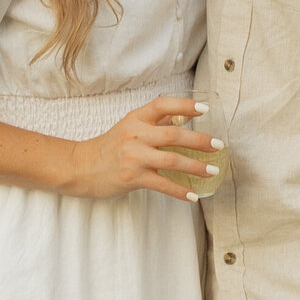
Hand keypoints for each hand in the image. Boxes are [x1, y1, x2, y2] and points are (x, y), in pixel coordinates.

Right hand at [64, 96, 223, 200]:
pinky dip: (179, 190)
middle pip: (174, 134)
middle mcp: (136, 134)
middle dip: (200, 141)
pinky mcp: (133, 178)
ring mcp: (134, 157)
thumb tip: (184, 117)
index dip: (185, 105)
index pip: (163, 105)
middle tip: (219, 146)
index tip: (205, 109)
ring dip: (196, 166)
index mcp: (136, 118)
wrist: (81, 167)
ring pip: (172, 159)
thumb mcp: (130, 128)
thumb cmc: (109, 148)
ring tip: (212, 171)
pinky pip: (162, 184)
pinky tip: (193, 195)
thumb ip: (156, 122)